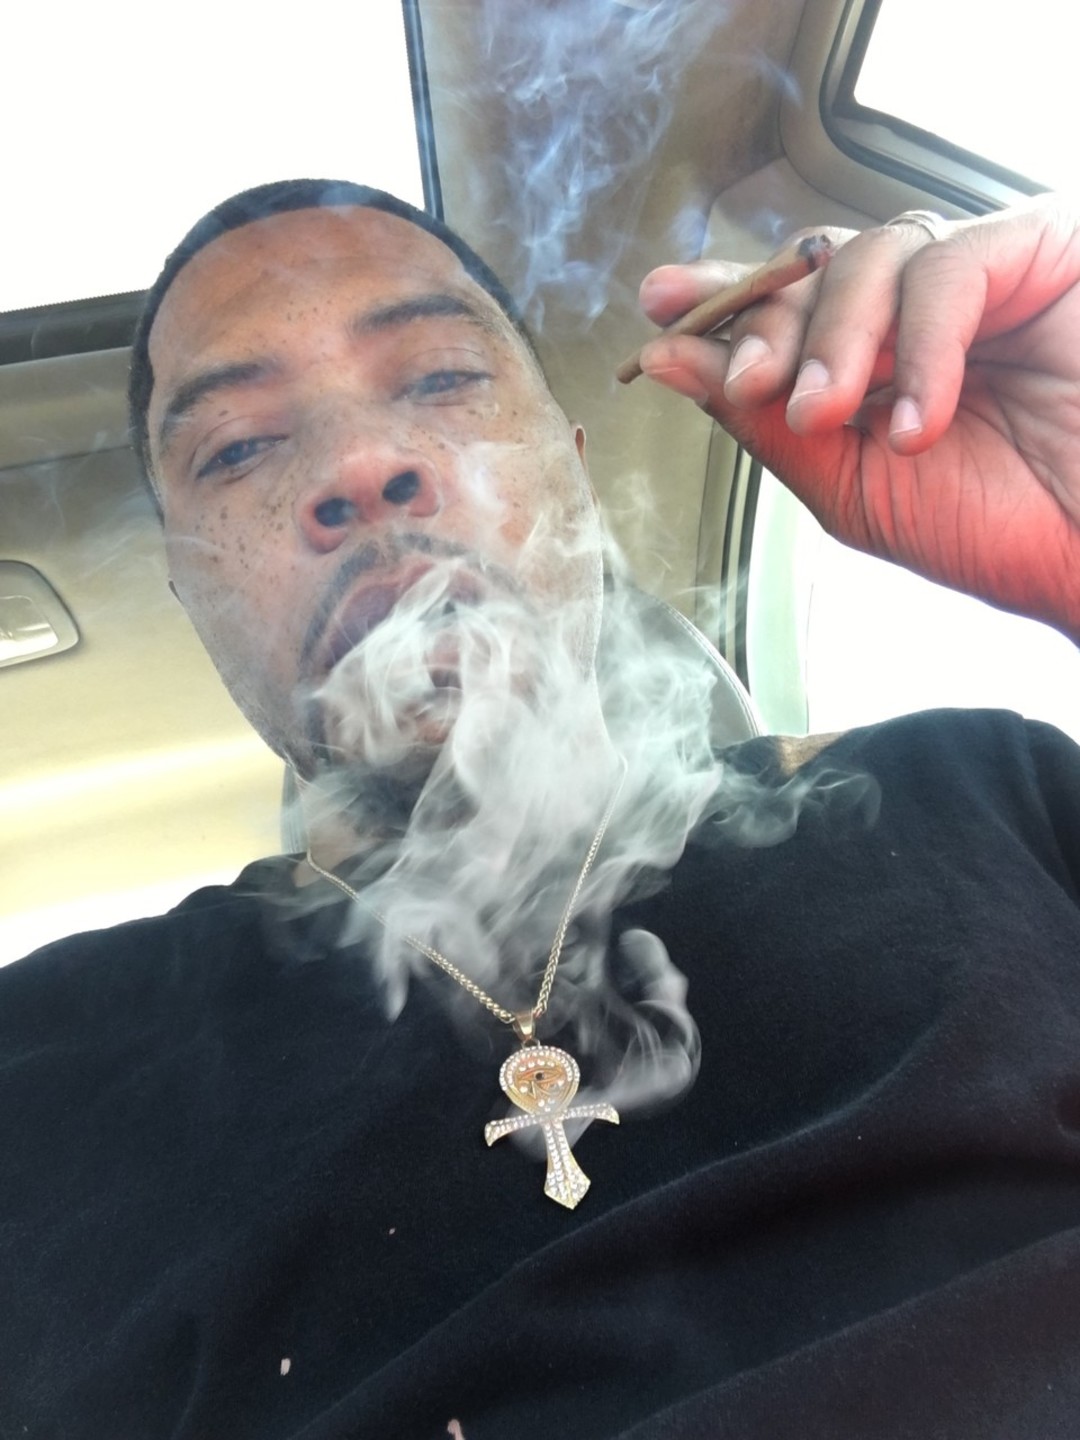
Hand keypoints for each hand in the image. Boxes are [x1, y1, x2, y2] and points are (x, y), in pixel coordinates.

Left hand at [637, 196, 1079, 641]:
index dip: (724, 298)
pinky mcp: (1044, 252)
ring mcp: (982, 276)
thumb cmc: (994, 529)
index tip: (660, 308)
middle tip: (752, 386)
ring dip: (836, 339)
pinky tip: (919, 422)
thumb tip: (667, 360)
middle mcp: (919, 308)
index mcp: (873, 358)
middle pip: (817, 269)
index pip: (787, 305)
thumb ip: (763, 422)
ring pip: (873, 255)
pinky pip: (953, 269)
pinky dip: (922, 345)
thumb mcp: (851, 486)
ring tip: (833, 416)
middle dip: (769, 325)